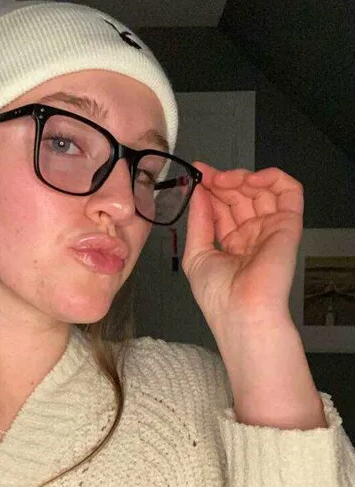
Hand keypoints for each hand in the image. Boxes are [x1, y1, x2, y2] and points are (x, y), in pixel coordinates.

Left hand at [182, 162, 303, 331]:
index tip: (197, 175)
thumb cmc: (219, 295)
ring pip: (262, 189)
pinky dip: (273, 177)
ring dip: (243, 177)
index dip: (210, 189)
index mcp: (231, 243)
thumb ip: (198, 220)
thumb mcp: (196, 254)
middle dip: (222, 180)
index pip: (223, 207)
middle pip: (240, 195)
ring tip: (225, 180)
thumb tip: (197, 192)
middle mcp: (252, 234)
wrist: (243, 311)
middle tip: (208, 176)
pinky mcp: (289, 224)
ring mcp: (270, 228)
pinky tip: (252, 180)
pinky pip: (289, 191)